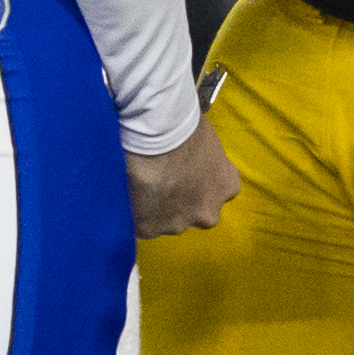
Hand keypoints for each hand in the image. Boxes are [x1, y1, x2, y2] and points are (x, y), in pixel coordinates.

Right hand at [125, 117, 239, 237]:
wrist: (156, 136)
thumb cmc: (185, 126)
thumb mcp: (207, 138)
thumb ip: (206, 155)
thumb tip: (195, 152)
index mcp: (226, 185)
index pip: (220, 191)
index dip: (203, 182)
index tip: (189, 172)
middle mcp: (207, 213)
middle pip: (196, 212)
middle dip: (183, 202)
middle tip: (164, 180)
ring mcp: (178, 224)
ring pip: (168, 221)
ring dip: (158, 209)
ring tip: (141, 185)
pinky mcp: (150, 229)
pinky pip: (141, 225)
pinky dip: (135, 213)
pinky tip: (127, 195)